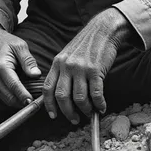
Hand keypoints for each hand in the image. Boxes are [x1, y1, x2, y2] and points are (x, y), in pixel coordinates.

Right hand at [0, 22, 40, 107]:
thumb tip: (36, 75)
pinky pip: (5, 98)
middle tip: (37, 102)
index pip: (14, 86)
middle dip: (23, 102)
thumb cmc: (6, 42)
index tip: (33, 102)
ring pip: (7, 101)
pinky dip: (15, 99)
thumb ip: (28, 61)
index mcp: (1, 67)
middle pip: (10, 97)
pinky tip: (24, 95)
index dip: (24, 95)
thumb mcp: (20, 46)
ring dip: (19, 102)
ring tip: (33, 99)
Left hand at [43, 8, 132, 123]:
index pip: (47, 88)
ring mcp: (81, 68)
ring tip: (89, 112)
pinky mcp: (96, 70)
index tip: (53, 115)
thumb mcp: (67, 55)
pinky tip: (101, 107)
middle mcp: (67, 66)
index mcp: (57, 63)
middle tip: (74, 119)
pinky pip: (96, 94)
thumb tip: (62, 96)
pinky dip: (99, 104)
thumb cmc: (86, 45)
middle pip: (62, 97)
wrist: (102, 30)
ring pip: (79, 98)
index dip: (49, 105)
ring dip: (85, 110)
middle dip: (68, 112)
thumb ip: (62, 72)